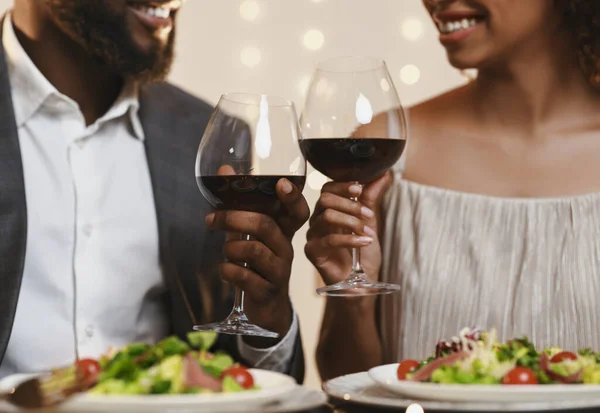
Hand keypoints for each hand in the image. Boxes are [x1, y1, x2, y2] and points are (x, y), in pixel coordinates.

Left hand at [205, 178, 308, 343]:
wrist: (267, 311)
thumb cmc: (257, 266)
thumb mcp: (248, 235)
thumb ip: (238, 207)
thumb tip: (225, 170)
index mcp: (283, 233)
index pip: (297, 212)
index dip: (292, 197)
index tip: (281, 183)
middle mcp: (285, 249)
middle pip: (265, 225)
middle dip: (233, 218)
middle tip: (211, 219)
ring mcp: (279, 271)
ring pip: (253, 250)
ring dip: (230, 248)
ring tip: (226, 253)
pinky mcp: (268, 291)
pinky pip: (244, 276)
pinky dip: (228, 271)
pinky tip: (226, 271)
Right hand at [305, 173, 391, 286]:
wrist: (361, 283)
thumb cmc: (363, 253)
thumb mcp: (370, 221)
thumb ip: (371, 198)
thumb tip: (383, 174)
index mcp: (328, 210)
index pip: (328, 188)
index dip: (343, 186)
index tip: (360, 189)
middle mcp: (317, 220)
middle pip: (325, 200)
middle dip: (350, 204)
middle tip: (368, 215)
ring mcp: (313, 235)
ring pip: (327, 217)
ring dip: (352, 222)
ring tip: (368, 232)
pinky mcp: (313, 251)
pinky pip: (329, 239)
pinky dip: (350, 239)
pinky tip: (365, 242)